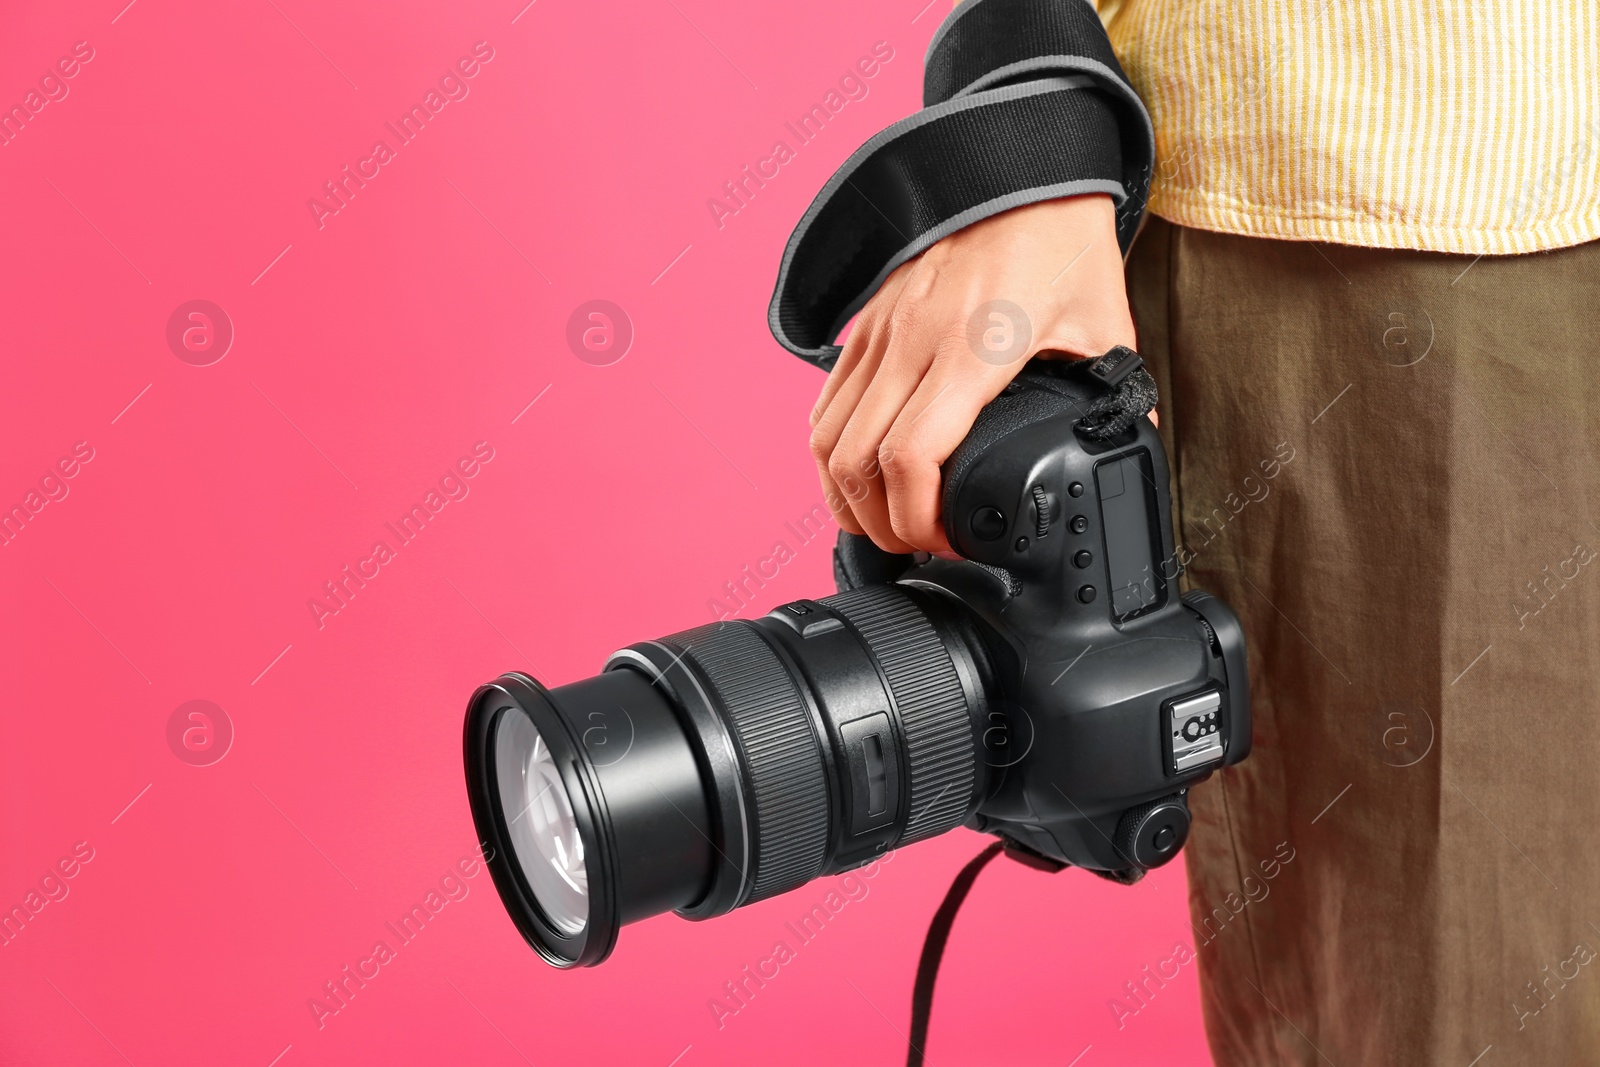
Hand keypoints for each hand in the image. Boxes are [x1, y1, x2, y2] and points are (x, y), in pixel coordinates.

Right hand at [808, 193, 1136, 554]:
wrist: (1018, 165)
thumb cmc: (1061, 239)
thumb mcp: (1105, 320)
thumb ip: (1116, 390)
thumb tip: (1134, 447)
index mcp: (973, 350)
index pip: (910, 457)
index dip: (916, 519)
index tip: (945, 542)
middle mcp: (912, 342)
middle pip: (856, 463)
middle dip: (879, 525)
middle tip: (916, 547)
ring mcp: (880, 331)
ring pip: (826, 440)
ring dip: (844, 496)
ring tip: (881, 524)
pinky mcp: (865, 323)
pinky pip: (825, 404)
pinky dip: (831, 453)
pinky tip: (857, 475)